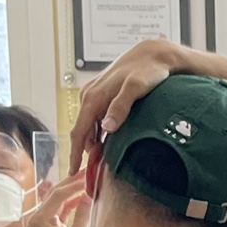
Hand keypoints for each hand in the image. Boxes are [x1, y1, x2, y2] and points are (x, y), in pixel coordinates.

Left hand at [25, 170, 91, 226]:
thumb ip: (82, 214)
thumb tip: (88, 195)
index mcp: (40, 220)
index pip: (58, 195)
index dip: (74, 185)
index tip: (88, 176)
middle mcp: (37, 219)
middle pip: (55, 195)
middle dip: (71, 184)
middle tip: (86, 172)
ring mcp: (41, 223)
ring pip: (57, 201)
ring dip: (71, 192)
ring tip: (86, 181)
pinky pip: (59, 211)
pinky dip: (70, 204)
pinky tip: (81, 196)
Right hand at [70, 39, 185, 175]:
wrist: (153, 53)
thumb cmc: (147, 71)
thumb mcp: (136, 88)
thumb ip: (121, 106)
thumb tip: (107, 127)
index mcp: (94, 98)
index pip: (79, 131)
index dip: (75, 153)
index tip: (73, 172)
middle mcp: (90, 95)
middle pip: (82, 130)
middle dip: (84, 152)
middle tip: (92, 172)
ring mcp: (95, 93)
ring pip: (89, 124)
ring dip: (92, 142)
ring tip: (101, 161)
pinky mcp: (102, 93)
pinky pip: (95, 117)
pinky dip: (98, 131)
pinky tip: (108, 141)